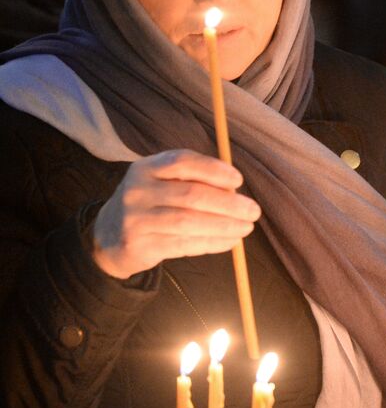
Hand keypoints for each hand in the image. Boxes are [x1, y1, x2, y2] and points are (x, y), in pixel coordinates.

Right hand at [90, 150, 260, 279]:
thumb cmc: (152, 203)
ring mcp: (135, 219)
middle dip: (229, 204)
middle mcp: (137, 190)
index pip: (182, 161)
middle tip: (253, 210)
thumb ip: (194, 180)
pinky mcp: (138, 245)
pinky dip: (212, 243)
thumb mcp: (163, 182)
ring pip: (189, 222)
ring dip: (224, 226)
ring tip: (246, 227)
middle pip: (191, 194)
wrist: (109, 236)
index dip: (214, 170)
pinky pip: (183, 244)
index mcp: (146, 167)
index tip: (238, 181)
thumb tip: (236, 191)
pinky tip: (230, 241)